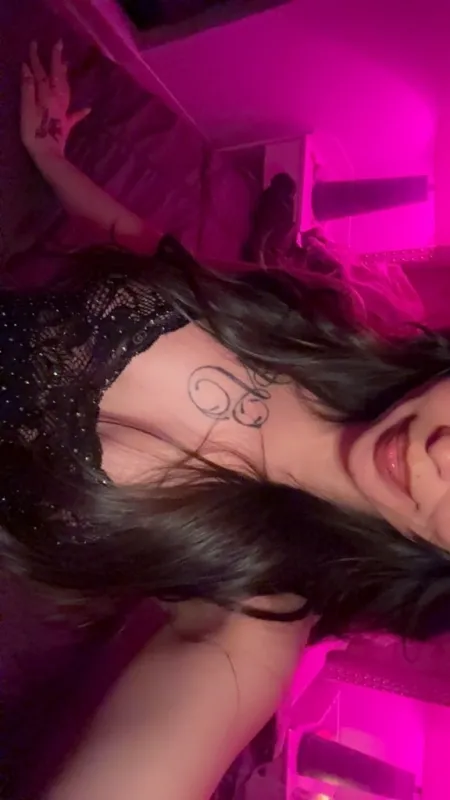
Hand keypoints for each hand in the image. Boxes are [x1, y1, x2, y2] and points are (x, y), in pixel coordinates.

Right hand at [21, 41, 89, 164]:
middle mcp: (58, 101)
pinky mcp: (66, 125)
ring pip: (66, 90)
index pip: (41, 73)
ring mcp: (63, 112)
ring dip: (65, 76)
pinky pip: (75, 115)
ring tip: (66, 64)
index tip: (34, 43)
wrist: (49, 156)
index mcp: (46, 95)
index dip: (37, 58)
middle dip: (57, 60)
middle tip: (59, 44)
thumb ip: (28, 89)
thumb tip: (27, 68)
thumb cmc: (35, 134)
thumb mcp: (27, 109)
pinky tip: (88, 108)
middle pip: (57, 77)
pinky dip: (81, 110)